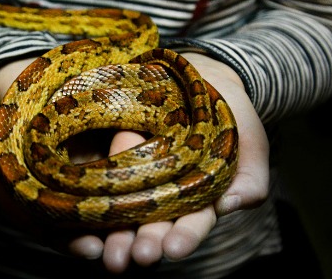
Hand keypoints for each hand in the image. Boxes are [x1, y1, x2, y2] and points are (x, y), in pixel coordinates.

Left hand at [0, 53, 269, 272]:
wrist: (202, 75)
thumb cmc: (232, 112)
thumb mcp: (251, 141)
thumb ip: (251, 177)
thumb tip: (231, 204)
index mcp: (199, 196)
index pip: (192, 222)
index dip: (184, 236)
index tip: (173, 248)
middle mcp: (164, 190)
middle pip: (152, 222)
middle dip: (144, 242)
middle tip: (135, 257)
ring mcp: (137, 170)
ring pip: (123, 206)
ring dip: (115, 231)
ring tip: (109, 254)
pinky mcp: (115, 150)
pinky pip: (100, 173)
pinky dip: (91, 196)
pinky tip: (80, 216)